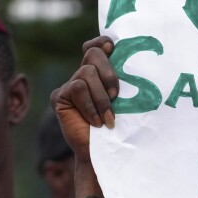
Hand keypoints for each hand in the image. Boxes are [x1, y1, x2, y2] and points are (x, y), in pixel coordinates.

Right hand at [50, 36, 119, 158]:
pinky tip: (95, 122)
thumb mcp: (125, 103)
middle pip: (93, 54)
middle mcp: (83, 75)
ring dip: (101, 98)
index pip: (97, 47)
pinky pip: (77, 88)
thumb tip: (138, 62)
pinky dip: (90, 105)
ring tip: (108, 118)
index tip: (113, 48)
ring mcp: (70, 85)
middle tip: (116, 96)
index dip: (103, 43)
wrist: (102, 154)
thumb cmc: (119, 130)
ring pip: (87, 73)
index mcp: (100, 73)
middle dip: (109, 73)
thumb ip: (124, 83)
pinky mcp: (59, 97)